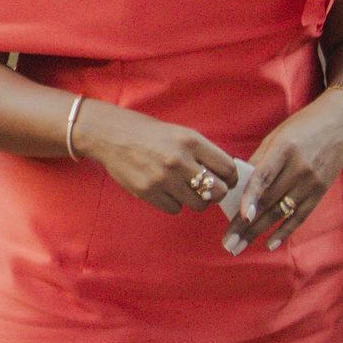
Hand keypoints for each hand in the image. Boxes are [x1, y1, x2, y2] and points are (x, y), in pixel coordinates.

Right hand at [77, 101, 237, 215]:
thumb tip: (225, 176)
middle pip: (218, 191)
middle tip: (209, 189)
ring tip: (185, 189)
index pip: (228, 168)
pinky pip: (175, 208)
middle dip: (217, 193)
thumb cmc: (149, 134)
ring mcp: (163, 178)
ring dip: (195, 200)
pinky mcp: (148, 192)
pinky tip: (166, 190)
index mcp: (191, 141)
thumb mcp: (180, 133)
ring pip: (198, 204)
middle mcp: (179, 160)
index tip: (227, 180)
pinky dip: (174, 202)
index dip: (231, 178)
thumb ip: (202, 153)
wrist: (111, 135)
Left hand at [232, 88, 342, 251]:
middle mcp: (299, 168)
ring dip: (258, 232)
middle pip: (268, 200)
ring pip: (281, 212)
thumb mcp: (277, 135)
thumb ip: (259, 160)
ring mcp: (312, 182)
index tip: (241, 216)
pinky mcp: (321, 192)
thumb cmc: (303, 125)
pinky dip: (284, 231)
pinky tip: (268, 244)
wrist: (342, 121)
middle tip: (227, 242)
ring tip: (238, 246)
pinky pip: (300, 216)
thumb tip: (239, 184)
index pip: (264, 176)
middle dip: (245, 224)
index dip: (251, 197)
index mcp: (284, 149)